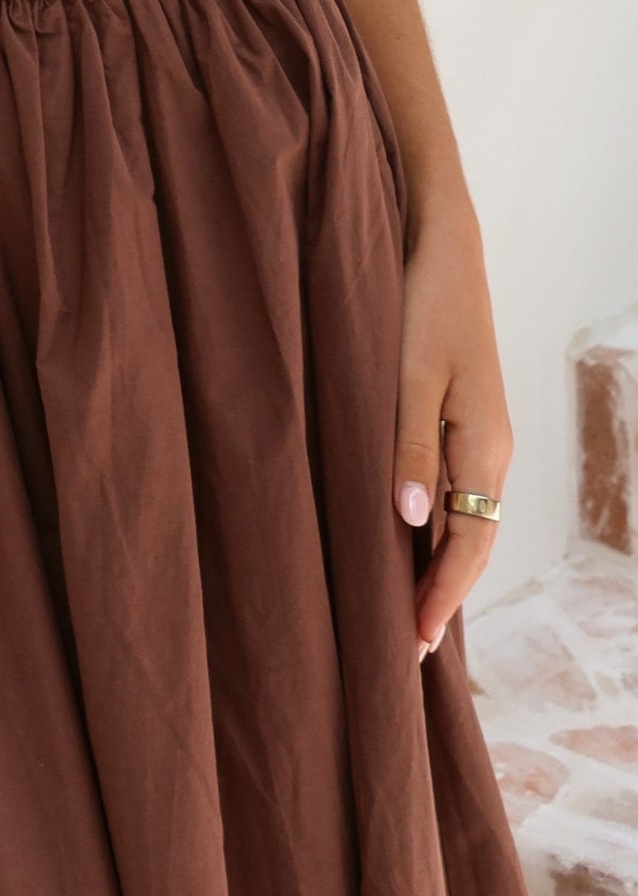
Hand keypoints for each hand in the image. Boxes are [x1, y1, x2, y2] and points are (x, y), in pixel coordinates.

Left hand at [392, 195, 513, 660]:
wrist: (442, 245)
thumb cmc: (423, 303)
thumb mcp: (409, 375)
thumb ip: (408, 446)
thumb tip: (410, 519)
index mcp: (483, 446)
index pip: (468, 545)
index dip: (440, 597)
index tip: (411, 645)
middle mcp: (490, 450)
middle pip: (473, 542)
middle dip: (441, 596)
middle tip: (404, 651)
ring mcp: (480, 435)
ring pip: (467, 520)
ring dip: (439, 566)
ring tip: (405, 612)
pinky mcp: (464, 418)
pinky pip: (458, 492)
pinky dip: (438, 528)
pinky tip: (410, 541)